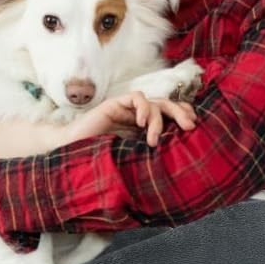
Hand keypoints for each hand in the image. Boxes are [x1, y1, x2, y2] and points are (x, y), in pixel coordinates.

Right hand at [58, 91, 196, 148]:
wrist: (71, 153)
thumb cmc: (99, 161)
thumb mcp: (133, 159)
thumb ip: (150, 155)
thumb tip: (178, 166)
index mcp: (144, 129)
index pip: (171, 114)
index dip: (184, 115)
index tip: (193, 129)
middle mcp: (138, 117)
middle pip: (168, 104)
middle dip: (181, 113)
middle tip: (189, 127)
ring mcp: (127, 110)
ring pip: (155, 102)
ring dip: (158, 121)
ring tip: (152, 140)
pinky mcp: (115, 104)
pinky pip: (137, 97)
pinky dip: (143, 108)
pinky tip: (139, 124)